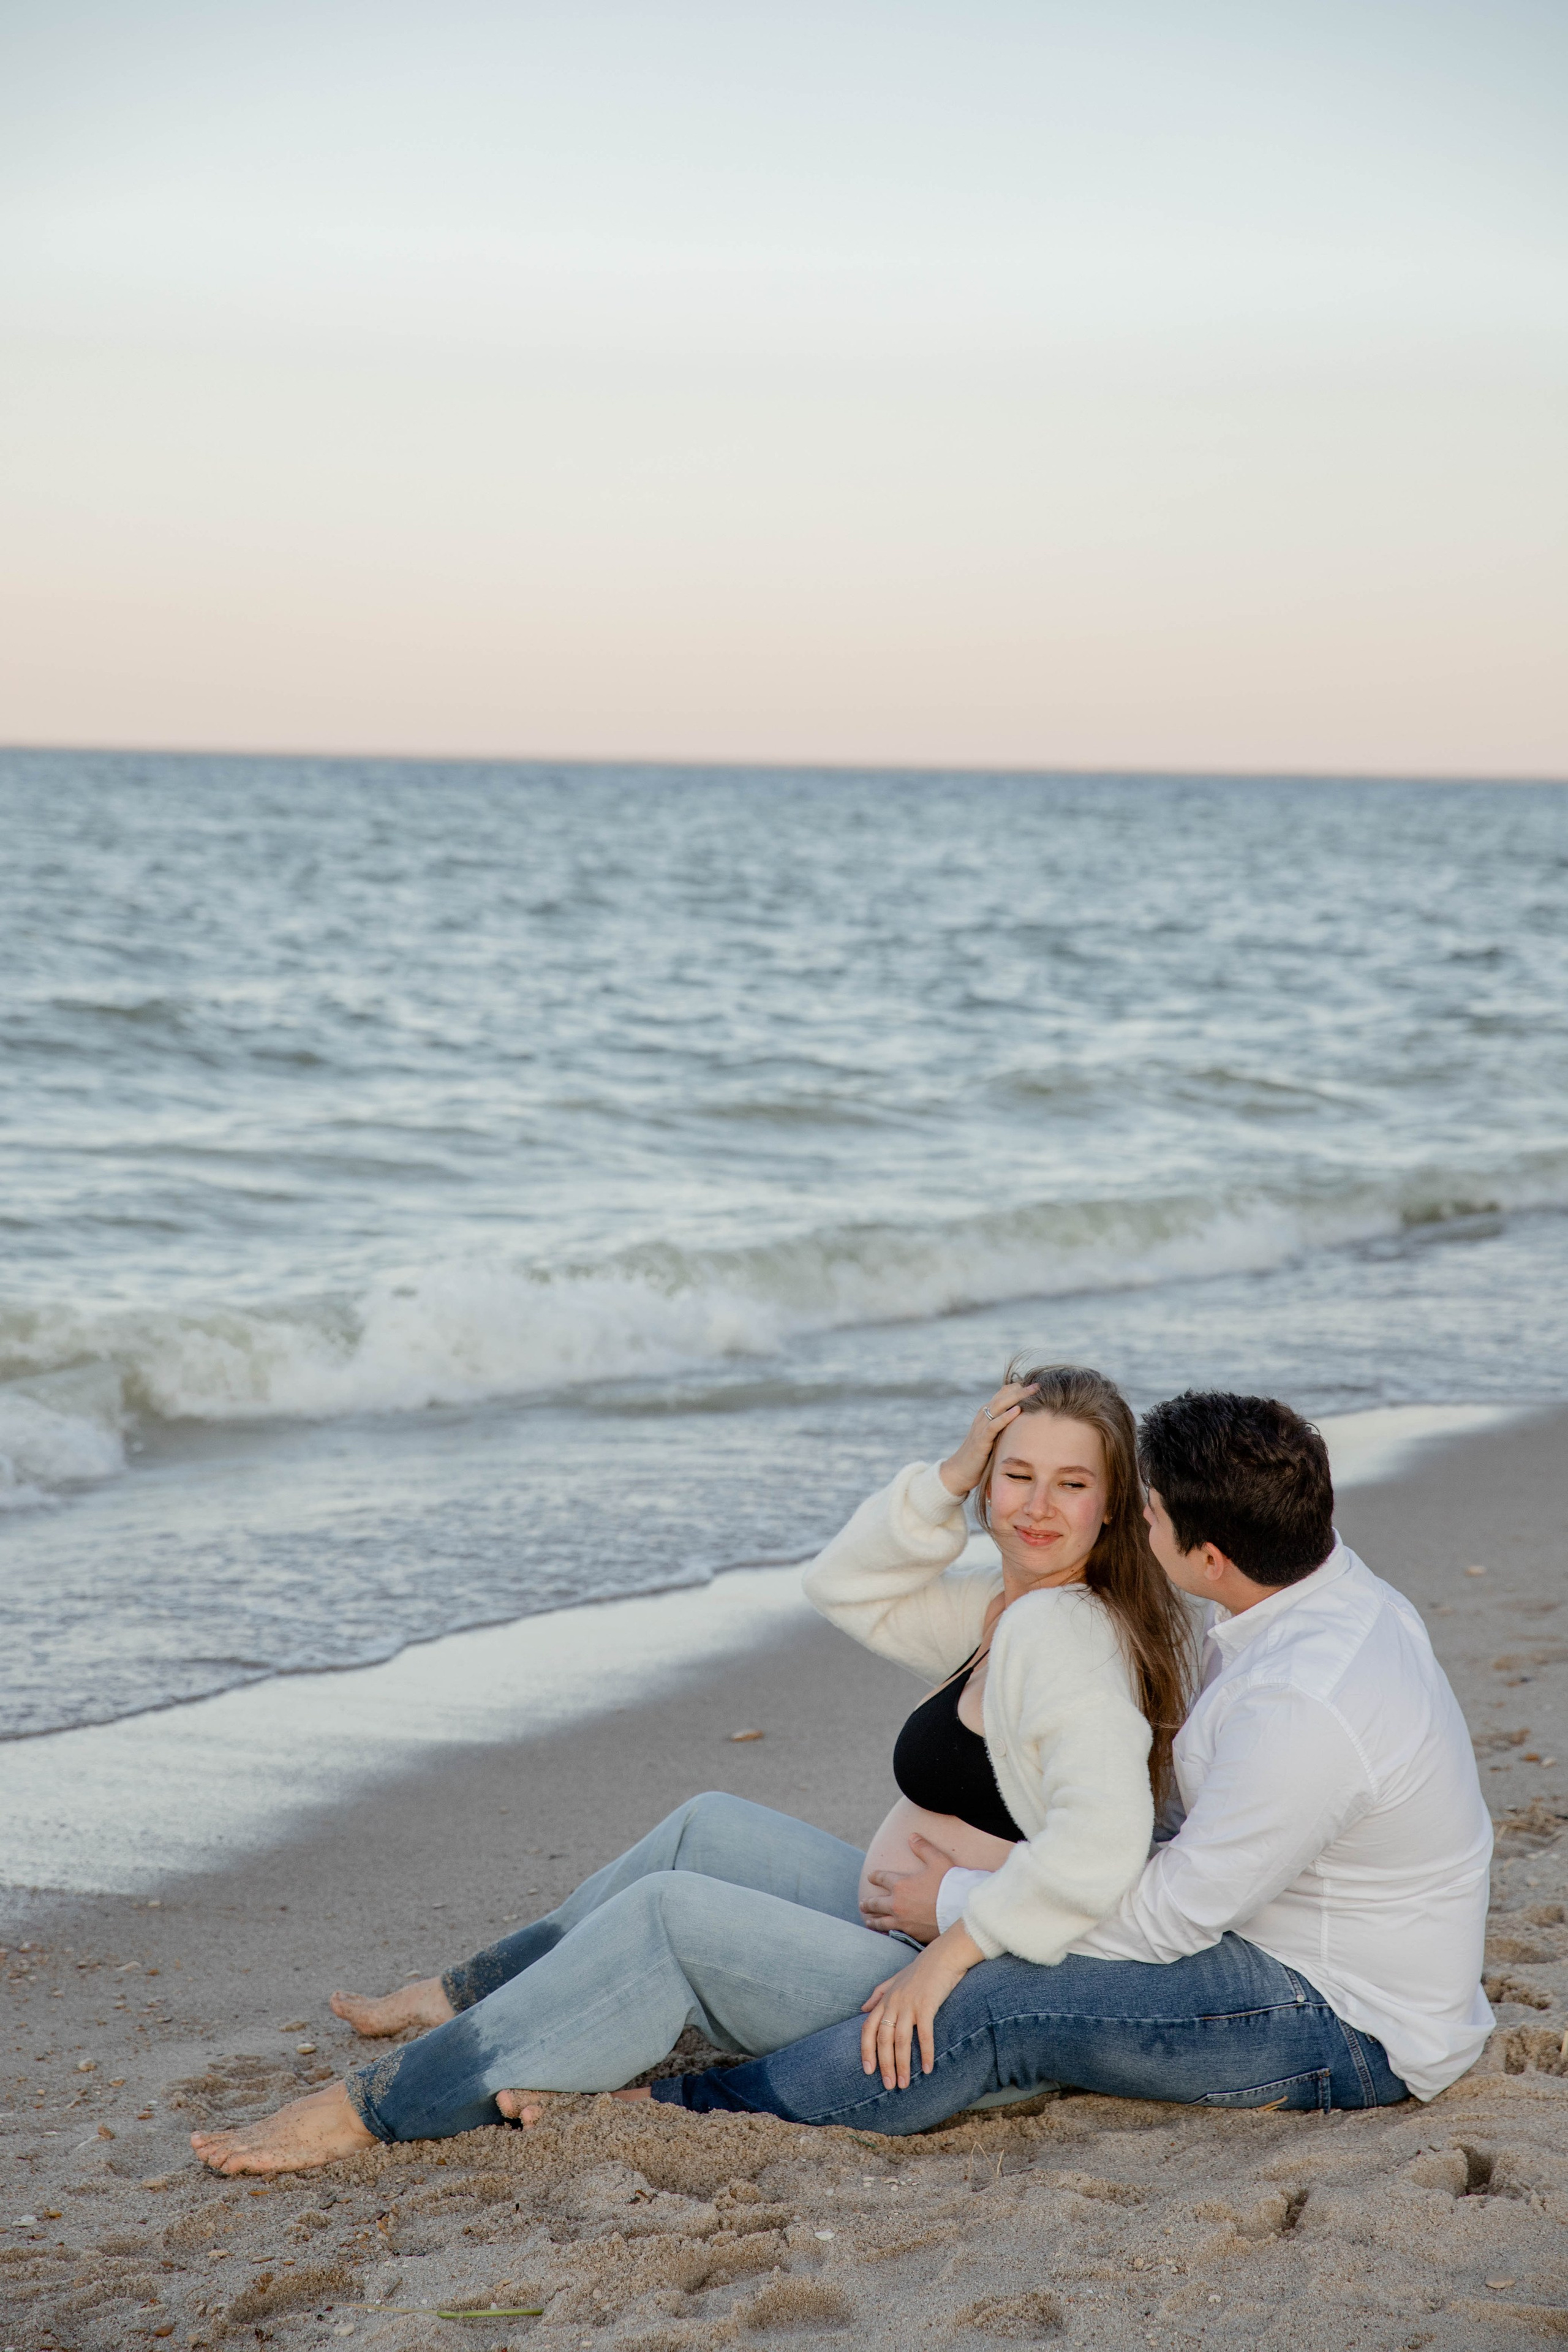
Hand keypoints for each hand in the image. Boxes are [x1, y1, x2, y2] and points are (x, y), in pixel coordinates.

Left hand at [858, 1831, 957, 1942]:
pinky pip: (893, 1933)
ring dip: (873, 1920)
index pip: (882, 1878)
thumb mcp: (937, 1860)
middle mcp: (897, 1903)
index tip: (871, 1877)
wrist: (960, 1910)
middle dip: (868, 1903)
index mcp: (901, 1884)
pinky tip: (886, 1934)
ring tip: (868, 1921)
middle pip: (876, 1903)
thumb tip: (912, 1836)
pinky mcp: (910, 1933)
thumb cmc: (949, 1883)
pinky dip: (887, 1933)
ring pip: (881, 1921)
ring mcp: (902, 1920)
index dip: (875, 1877)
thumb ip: (923, 1848)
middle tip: (862, 1904)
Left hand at [859, 1923, 983, 2089]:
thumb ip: (878, 1994)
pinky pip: (924, 2034)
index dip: (866, 2050)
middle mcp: (894, 2003)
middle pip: (883, 2039)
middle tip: (889, 2085)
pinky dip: (925, 2053)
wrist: (945, 1954)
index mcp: (885, 1999)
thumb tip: (862, 2008)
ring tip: (905, 2084)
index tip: (867, 2070)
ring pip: (901, 2040)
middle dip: (884, 2064)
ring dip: (902, 2065)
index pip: (868, 2028)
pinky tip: (927, 2069)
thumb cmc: (921, 1969)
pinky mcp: (927, 2005)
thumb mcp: (895, 1979)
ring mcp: (909, 2004)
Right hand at [939, 1382, 1039, 1499]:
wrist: (960, 1471)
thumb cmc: (980, 1456)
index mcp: (987, 1414)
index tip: (1036, 1386)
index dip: (1019, 1388)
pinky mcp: (981, 1440)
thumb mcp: (994, 1437)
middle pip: (1003, 1396)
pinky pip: (994, 1425)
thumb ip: (1004, 1427)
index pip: (1003, 1393)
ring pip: (999, 1406)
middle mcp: (983, 1416)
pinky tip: (1018, 1410)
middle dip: (1021, 1389)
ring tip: (1032, 1391)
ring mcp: (981, 1426)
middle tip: (1038, 1384)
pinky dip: (1005, 1417)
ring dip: (1016, 1397)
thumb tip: (1024, 1424)